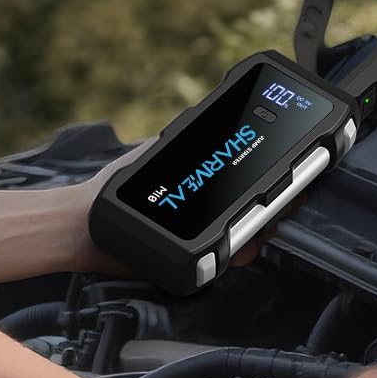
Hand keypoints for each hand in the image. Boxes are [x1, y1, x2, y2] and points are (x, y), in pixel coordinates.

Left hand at [68, 143, 285, 276]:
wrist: (83, 227)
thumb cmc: (111, 190)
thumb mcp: (151, 154)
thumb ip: (176, 140)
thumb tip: (200, 114)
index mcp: (202, 188)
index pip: (245, 182)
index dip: (274, 178)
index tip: (293, 170)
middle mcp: (206, 214)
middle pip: (257, 211)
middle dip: (279, 205)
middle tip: (287, 199)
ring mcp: (203, 238)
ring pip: (250, 238)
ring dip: (263, 229)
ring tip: (265, 220)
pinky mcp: (195, 263)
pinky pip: (227, 261)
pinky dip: (241, 253)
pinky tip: (242, 245)